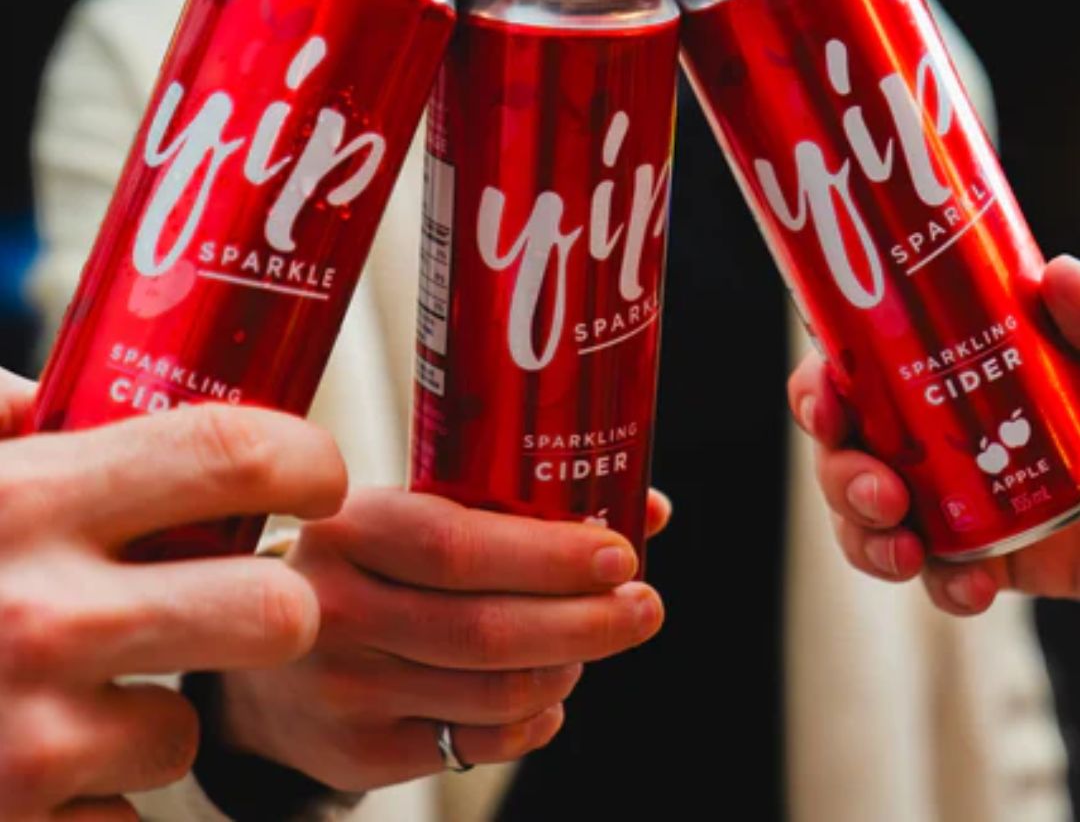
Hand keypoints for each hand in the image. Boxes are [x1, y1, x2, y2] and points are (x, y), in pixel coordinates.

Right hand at [0, 378, 346, 820]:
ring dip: (156, 712)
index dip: (305, 459)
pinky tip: (27, 765)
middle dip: (272, 608)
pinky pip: (119, 818)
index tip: (319, 478)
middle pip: (274, 609)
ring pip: (187, 727)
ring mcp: (26, 742)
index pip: (232, 453)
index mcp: (25, 499)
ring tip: (82, 691)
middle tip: (239, 599)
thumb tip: (53, 395)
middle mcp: (40, 616)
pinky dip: (91, 797)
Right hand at [215, 487, 670, 791]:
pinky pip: (476, 745)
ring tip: (594, 639)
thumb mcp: (413, 513)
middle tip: (645, 606)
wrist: (262, 657)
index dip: (547, 555)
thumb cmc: (366, 567)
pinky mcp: (358, 752)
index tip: (620, 554)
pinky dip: (533, 719)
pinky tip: (549, 689)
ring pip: (492, 693)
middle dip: (585, 621)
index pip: (458, 544)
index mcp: (352, 527)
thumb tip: (648, 506)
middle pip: (486, 629)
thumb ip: (520, 506)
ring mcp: (344, 688)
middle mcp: (336, 609)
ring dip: (565, 666)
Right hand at [789, 254, 1079, 615]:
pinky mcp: (986, 555)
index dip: (818, 389)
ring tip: (906, 551)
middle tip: (880, 493)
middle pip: (846, 450)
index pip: (858, 370)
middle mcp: (937, 432)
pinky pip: (934, 577)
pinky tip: (972, 587)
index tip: (826, 408)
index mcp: (948, 375)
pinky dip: (939, 586)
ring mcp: (955, 496)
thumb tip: (1055, 273)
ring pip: (867, 517)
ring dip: (865, 536)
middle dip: (839, 475)